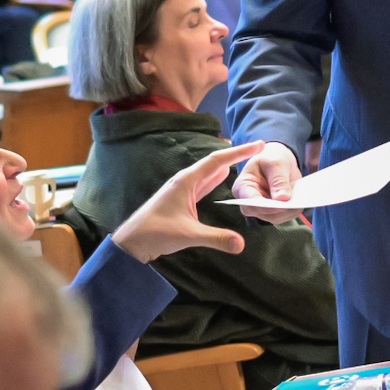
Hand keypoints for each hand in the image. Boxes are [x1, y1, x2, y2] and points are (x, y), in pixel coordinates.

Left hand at [112, 141, 260, 260]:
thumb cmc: (156, 233)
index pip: (217, 161)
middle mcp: (184, 181)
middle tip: (255, 148)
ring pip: (208, 172)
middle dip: (235, 155)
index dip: (238, 152)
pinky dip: (215, 178)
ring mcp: (181, 190)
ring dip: (226, 165)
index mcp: (186, 181)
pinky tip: (222, 176)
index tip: (257, 145)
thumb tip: (241, 244)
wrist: (132, 242)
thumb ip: (216, 238)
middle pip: (214, 162)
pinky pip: (203, 184)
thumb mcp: (189, 235)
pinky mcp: (180, 200)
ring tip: (242, 157)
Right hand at [226, 142, 304, 226]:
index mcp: (242, 187)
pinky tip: (302, 202)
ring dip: (289, 211)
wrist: (277, 162)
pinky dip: (294, 210)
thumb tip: (283, 199)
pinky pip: (285, 216)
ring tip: (302, 201)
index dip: (264, 206)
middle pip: (262, 213)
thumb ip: (278, 180)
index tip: (280, 205)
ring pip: (275, 217)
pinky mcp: (274, 212)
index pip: (249, 201)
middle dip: (279, 210)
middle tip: (295, 205)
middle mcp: (249, 202)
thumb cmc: (271, 159)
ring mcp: (261, 209)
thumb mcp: (275, 163)